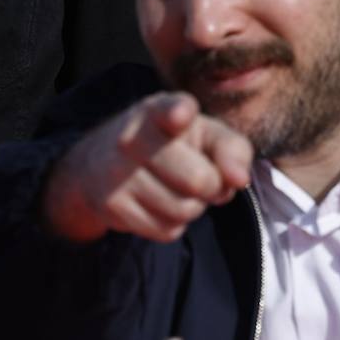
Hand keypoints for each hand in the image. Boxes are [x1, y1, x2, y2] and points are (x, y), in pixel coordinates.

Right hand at [42, 92, 252, 244]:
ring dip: (193, 207)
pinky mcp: (112, 205)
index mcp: (158, 110)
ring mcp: (118, 172)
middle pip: (198, 180)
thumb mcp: (201, 133)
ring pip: (184, 210)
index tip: (182, 115)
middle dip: (212, 186)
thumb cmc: (169, 144)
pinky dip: (174, 224)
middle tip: (203, 178)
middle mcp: (133, 136)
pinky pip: (166, 230)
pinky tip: (160, 204)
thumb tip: (239, 180)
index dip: (178, 112)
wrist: (100, 163)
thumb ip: (232, 148)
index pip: (168, 108)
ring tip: (178, 190)